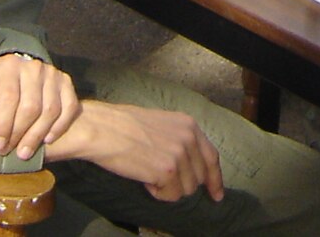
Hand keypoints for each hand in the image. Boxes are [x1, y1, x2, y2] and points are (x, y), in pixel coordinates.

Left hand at [0, 54, 80, 159]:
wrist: (19, 71)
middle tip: (10, 152)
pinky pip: (69, 107)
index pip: (9, 98)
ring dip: (38, 135)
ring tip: (25, 152)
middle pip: (31, 107)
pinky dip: (59, 126)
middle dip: (20, 134)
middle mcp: (33, 67)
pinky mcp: (66, 82)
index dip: (3, 125)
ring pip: (50, 110)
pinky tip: (47, 139)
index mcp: (9, 66)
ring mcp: (53, 74)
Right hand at [46, 101, 222, 203]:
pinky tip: (144, 178)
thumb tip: (191, 167)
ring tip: (147, 171)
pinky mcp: (168, 171)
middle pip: (198, 178)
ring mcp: (180, 154)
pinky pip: (170, 196)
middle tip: (156, 174)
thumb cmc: (123, 127)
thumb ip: (180, 140)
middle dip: (180, 183)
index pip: (211, 157)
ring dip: (166, 188)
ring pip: (185, 190)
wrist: (103, 130)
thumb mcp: (162, 124)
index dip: (214, 179)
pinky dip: (157, 192)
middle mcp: (189, 138)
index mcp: (189, 125)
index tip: (216, 194)